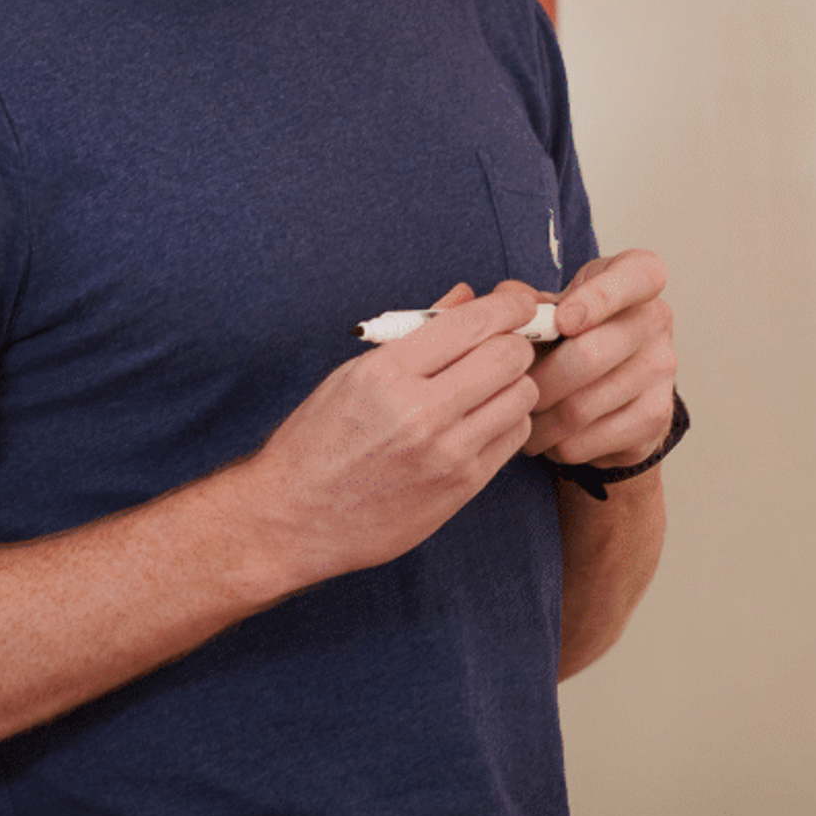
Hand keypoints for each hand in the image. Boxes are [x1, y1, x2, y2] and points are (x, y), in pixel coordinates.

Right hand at [232, 281, 541, 593]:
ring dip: (516, 382)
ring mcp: (445, 453)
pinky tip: (486, 420)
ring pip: (523, 395)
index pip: (474, 322)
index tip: (519, 303)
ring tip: (492, 386)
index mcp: (387, 372)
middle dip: (515, 342)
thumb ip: (415, 333)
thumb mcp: (353, 374)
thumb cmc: (318, 440)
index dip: (509, 305)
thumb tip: (466, 296)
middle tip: (505, 345)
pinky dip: (510, 421)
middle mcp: (420, 412)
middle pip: (510, 356)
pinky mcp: (461, 486)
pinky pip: (515, 437)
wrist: (293, 520)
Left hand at [527, 250, 676, 470]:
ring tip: (522, 415)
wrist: (619, 386)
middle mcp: (657, 319)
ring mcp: (662, 370)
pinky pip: (587, 441)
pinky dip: (555, 444)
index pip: (636, 276)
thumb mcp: (558, 304)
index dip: (599, 298)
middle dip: (539, 380)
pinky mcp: (655, 418)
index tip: (562, 322)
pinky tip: (548, 435)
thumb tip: (504, 300)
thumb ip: (529, 301)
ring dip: (538, 419)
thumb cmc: (582, 333)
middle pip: (589, 356)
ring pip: (581, 406)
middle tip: (514, 388)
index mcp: (638, 277)